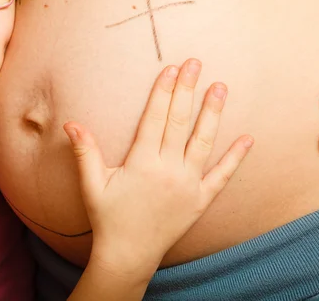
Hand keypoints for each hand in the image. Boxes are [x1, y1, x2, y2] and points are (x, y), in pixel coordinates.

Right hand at [63, 59, 252, 281]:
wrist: (128, 255)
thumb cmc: (107, 218)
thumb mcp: (92, 184)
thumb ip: (84, 152)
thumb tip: (71, 123)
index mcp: (142, 164)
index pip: (155, 119)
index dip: (163, 92)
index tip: (171, 69)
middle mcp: (169, 171)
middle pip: (180, 123)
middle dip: (188, 90)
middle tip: (196, 63)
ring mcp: (188, 186)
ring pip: (204, 142)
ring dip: (213, 113)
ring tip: (220, 87)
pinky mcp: (200, 200)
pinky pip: (222, 176)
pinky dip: (235, 158)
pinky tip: (248, 139)